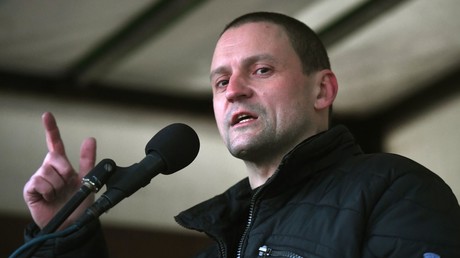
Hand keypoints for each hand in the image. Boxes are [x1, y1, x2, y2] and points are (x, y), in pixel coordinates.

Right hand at [23, 112, 96, 229]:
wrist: (71, 223)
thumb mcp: (87, 180)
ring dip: (58, 185)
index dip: (51, 129)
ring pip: (48, 172)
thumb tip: (90, 138)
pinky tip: (50, 198)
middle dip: (66, 171)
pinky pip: (40, 183)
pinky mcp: (30, 189)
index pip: (54, 143)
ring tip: (59, 194)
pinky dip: (49, 191)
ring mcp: (38, 179)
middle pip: (55, 158)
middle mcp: (48, 168)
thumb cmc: (78, 202)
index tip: (47, 115)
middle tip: (68, 184)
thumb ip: (88, 160)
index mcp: (61, 164)